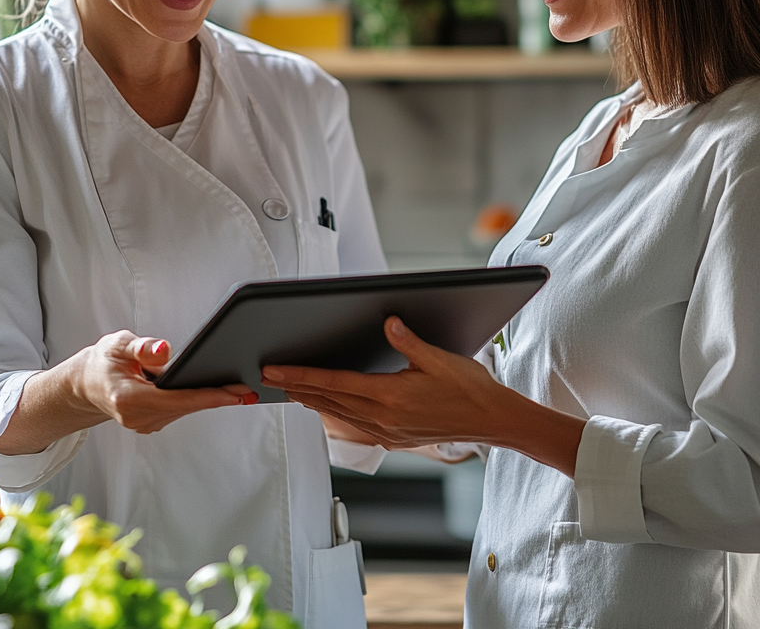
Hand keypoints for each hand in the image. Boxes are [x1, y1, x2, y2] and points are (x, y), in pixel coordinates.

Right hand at [0, 330, 256, 456]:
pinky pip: (183, 410)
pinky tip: (226, 390)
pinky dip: (203, 400)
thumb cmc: (103, 360)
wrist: (85, 384)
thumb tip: (164, 349)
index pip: (179, 399)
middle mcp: (139, 418)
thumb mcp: (116, 345)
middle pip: (189, 407)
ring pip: (188, 410)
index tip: (238, 391)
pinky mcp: (153, 423)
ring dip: (215, 399)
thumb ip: (140, 347)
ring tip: (248, 388)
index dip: (211, 395)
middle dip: (222, 397)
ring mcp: (146, 424)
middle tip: (256, 389)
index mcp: (130, 400)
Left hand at [263, 317, 514, 449]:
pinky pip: (355, 424)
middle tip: (267, 376)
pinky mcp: (395, 437)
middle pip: (329, 400)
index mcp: (392, 396)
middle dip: (296, 387)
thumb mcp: (439, 358)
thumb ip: (409, 341)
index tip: (275, 369)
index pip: (335, 383)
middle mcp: (385, 418)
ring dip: (312, 400)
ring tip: (289, 389)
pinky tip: (326, 406)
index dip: (302, 375)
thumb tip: (388, 323)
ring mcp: (389, 431)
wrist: (492, 419)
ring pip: (339, 414)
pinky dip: (334, 413)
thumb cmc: (470, 388)